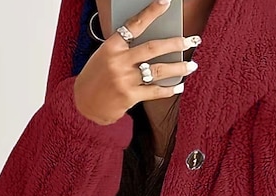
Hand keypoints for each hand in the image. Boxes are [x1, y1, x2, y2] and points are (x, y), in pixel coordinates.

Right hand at [73, 0, 199, 125]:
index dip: (151, 12)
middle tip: (190, 40)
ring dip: (178, 67)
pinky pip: (154, 91)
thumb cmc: (97, 78)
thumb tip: (154, 45)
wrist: (83, 104)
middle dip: (175, 43)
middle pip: (152, 48)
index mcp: (111, 46)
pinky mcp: (129, 97)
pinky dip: (168, 89)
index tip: (166, 2)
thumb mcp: (105, 56)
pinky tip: (178, 86)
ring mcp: (124, 80)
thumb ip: (125, 49)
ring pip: (158, 70)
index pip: (134, 25)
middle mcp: (118, 61)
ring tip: (191, 65)